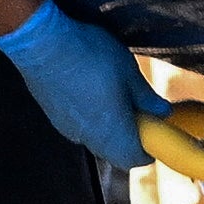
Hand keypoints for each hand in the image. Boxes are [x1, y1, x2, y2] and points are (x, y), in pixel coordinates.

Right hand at [0, 0, 166, 167]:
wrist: (42, 44)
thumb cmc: (89, 57)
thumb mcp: (129, 73)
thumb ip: (147, 98)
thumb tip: (162, 112)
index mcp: (112, 134)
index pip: (134, 159)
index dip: (149, 148)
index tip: (156, 131)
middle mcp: (88, 138)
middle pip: (114, 152)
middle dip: (129, 136)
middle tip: (138, 110)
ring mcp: (67, 128)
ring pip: (95, 138)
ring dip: (109, 126)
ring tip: (114, 94)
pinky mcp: (53, 116)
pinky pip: (78, 125)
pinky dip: (89, 116)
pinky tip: (90, 89)